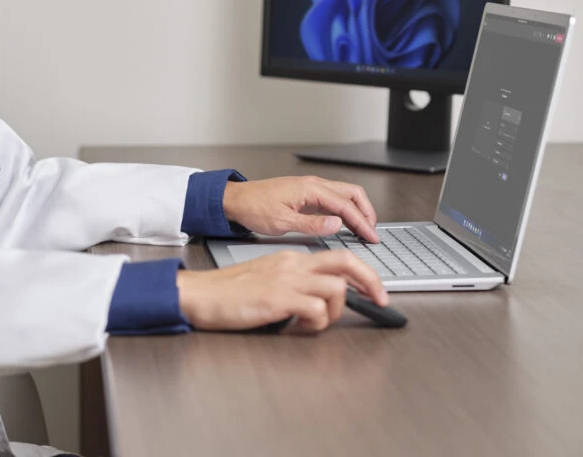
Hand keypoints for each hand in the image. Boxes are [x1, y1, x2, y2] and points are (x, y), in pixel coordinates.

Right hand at [177, 249, 388, 332]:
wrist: (201, 294)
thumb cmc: (228, 292)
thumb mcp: (265, 279)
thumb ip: (292, 283)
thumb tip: (317, 300)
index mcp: (290, 258)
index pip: (336, 257)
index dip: (361, 273)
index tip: (371, 289)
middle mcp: (293, 264)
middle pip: (346, 262)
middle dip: (371, 281)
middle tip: (382, 299)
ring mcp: (287, 280)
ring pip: (336, 288)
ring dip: (336, 310)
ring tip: (316, 322)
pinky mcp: (279, 298)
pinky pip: (317, 309)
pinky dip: (316, 322)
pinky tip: (299, 326)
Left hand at [223, 175, 378, 242]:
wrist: (235, 200)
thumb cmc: (253, 208)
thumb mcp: (282, 222)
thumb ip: (312, 224)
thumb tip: (337, 225)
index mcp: (310, 189)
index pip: (345, 205)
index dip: (362, 222)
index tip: (372, 236)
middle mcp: (313, 184)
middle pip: (351, 193)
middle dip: (366, 212)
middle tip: (372, 232)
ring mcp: (310, 188)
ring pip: (344, 194)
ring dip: (357, 210)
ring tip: (363, 229)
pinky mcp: (305, 194)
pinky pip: (333, 198)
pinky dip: (345, 209)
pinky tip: (345, 222)